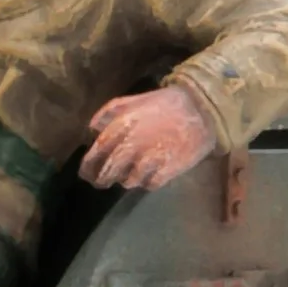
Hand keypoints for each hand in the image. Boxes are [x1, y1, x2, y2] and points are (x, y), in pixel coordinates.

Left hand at [80, 87, 216, 190]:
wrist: (202, 108)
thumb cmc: (165, 103)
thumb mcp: (133, 101)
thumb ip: (109, 112)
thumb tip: (92, 129)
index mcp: (120, 127)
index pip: (95, 154)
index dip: (87, 167)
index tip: (85, 174)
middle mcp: (131, 146)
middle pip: (108, 173)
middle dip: (102, 180)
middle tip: (102, 182)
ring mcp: (149, 160)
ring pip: (128, 182)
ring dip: (127, 179)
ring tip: (130, 174)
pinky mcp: (167, 170)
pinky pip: (149, 185)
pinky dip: (147, 183)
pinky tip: (150, 175)